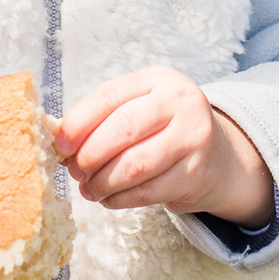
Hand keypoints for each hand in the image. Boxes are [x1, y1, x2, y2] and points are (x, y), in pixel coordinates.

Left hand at [54, 67, 273, 225]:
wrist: (219, 158)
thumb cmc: (164, 131)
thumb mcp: (139, 109)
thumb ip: (103, 119)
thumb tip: (59, 144)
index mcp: (158, 80)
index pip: (109, 96)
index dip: (79, 122)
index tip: (60, 145)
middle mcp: (180, 103)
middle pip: (122, 129)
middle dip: (90, 156)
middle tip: (75, 172)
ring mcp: (193, 137)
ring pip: (134, 165)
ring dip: (103, 182)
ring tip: (90, 189)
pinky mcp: (197, 173)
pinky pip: (148, 191)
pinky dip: (120, 199)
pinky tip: (109, 199)